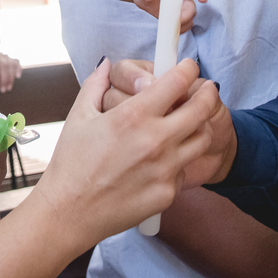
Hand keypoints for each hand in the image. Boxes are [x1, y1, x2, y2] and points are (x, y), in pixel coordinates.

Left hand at [0, 45, 21, 91]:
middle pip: (4, 64)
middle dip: (4, 79)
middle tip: (3, 90)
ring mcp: (4, 56)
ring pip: (11, 64)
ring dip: (11, 77)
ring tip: (9, 88)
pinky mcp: (9, 58)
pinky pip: (16, 62)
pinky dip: (18, 69)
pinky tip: (18, 77)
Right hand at [25, 58, 219, 245]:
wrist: (69, 212)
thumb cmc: (70, 164)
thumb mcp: (78, 115)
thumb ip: (96, 85)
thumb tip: (105, 65)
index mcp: (133, 116)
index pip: (176, 82)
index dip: (187, 69)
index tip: (188, 67)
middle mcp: (155, 140)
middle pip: (201, 109)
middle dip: (208, 94)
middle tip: (207, 90)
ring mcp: (165, 169)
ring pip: (202, 139)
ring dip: (200, 126)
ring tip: (191, 122)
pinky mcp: (167, 193)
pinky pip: (184, 169)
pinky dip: (178, 160)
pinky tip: (162, 159)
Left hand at [132, 0, 205, 33]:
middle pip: (191, 9)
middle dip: (186, 16)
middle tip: (174, 19)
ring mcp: (179, 9)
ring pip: (188, 20)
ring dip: (182, 25)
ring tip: (168, 25)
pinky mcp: (173, 18)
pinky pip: (181, 27)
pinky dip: (178, 31)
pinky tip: (169, 31)